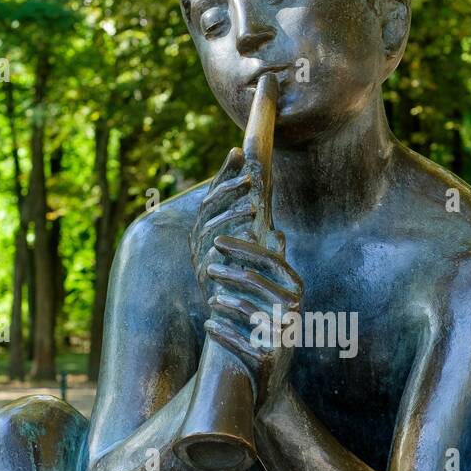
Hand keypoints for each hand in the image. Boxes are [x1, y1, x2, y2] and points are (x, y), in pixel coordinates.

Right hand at [190, 147, 264, 301]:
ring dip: (231, 214)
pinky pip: (214, 251)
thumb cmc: (249, 276)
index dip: (225, 171)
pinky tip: (248, 231)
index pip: (215, 191)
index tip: (238, 152)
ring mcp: (199, 255)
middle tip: (250, 177)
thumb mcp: (258, 243)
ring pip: (210, 227)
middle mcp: (199, 237)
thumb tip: (271, 201)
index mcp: (209, 224)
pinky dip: (230, 239)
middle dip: (228, 188)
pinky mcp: (204, 273)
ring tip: (252, 206)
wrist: (237, 318)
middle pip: (208, 205)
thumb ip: (260, 224)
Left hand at [204, 234, 302, 406]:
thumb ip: (273, 267)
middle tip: (207, 267)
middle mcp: (294, 311)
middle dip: (226, 271)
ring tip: (211, 300)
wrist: (272, 379)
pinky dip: (220, 331)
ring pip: (245, 308)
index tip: (216, 241)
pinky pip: (237, 339)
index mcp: (296, 290)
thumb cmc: (270, 329)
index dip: (242, 247)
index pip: (269, 259)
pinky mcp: (267, 359)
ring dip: (223, 301)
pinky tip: (208, 326)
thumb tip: (279, 231)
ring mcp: (282, 335)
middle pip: (253, 280)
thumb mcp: (276, 299)